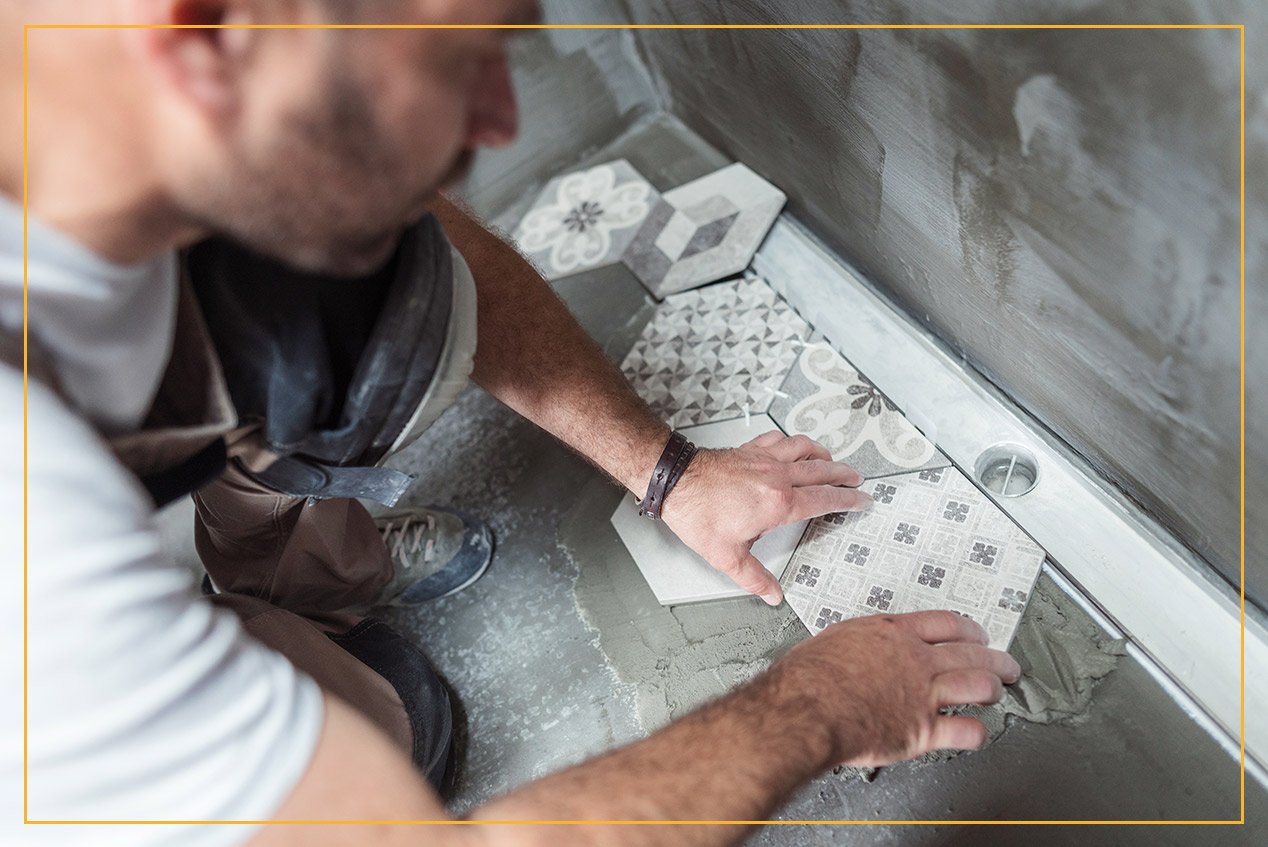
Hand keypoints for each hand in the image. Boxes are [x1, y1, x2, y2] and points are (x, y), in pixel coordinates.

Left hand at [660, 430, 870, 604]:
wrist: (675, 482)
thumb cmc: (698, 515)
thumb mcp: (728, 556)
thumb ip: (754, 577)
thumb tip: (772, 594)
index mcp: (778, 504)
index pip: (824, 500)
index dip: (847, 501)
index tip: (861, 500)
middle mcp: (777, 477)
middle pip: (822, 471)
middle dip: (844, 476)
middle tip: (857, 479)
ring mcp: (764, 459)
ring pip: (805, 450)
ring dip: (823, 455)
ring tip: (832, 461)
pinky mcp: (749, 449)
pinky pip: (779, 439)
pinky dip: (793, 442)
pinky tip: (794, 446)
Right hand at [769, 610, 1020, 767]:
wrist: (807, 709)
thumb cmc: (809, 677)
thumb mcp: (836, 640)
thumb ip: (860, 643)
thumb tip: (855, 649)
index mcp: (894, 633)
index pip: (946, 623)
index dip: (969, 629)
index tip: (976, 634)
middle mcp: (916, 660)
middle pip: (972, 652)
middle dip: (995, 658)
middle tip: (1004, 663)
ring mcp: (924, 694)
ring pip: (979, 685)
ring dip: (994, 688)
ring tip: (997, 692)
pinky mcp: (923, 730)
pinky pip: (966, 731)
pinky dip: (977, 732)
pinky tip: (977, 732)